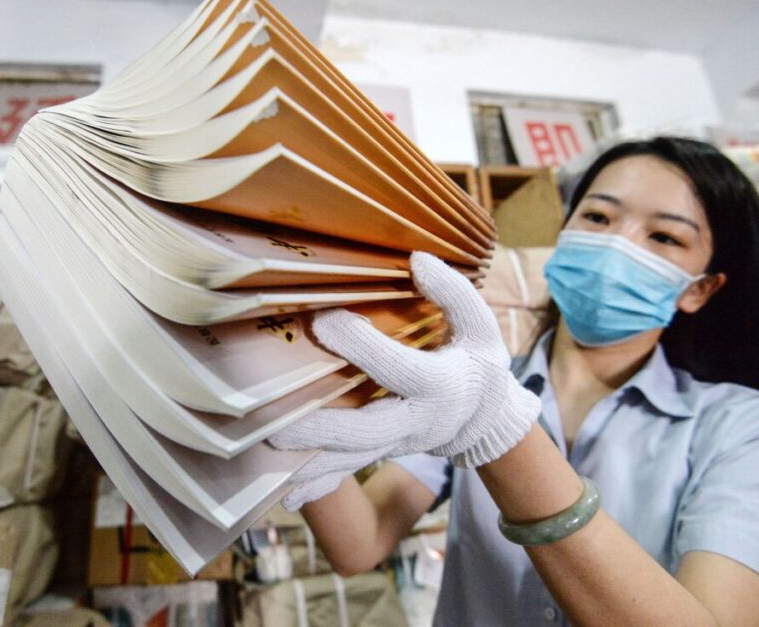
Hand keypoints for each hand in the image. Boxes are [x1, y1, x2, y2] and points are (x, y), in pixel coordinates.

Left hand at [268, 251, 540, 509]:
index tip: (322, 320)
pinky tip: (290, 498)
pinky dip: (321, 487)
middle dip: (322, 427)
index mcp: (440, 384)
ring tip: (270, 456)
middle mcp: (416, 421)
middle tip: (277, 422)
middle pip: (365, 430)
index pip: (396, 367)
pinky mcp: (383, 453)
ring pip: (352, 458)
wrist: (488, 422)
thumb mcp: (481, 326)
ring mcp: (397, 443)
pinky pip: (350, 473)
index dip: (360, 345)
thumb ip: (454, 293)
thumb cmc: (478, 363)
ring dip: (311, 462)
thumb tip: (417, 260)